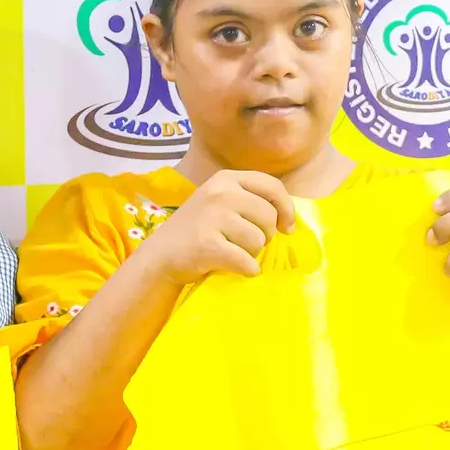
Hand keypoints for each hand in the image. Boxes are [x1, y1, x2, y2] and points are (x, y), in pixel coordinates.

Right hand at [135, 170, 294, 285]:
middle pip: (268, 217)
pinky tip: (232, 267)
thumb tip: (289, 219)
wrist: (160, 256)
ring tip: (231, 252)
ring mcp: (212, 218)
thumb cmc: (197, 230)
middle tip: (245, 243)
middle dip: (264, 236)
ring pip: (258, 241)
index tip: (287, 228)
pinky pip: (247, 262)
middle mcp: (219, 193)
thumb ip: (249, 200)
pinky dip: (246, 270)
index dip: (286, 209)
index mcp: (225, 179)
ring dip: (251, 254)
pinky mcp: (208, 245)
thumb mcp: (219, 201)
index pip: (272, 186)